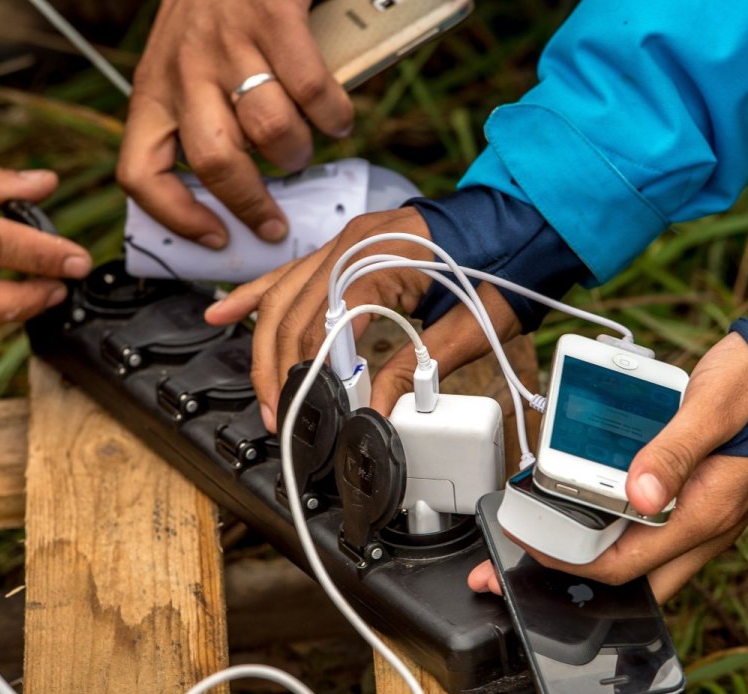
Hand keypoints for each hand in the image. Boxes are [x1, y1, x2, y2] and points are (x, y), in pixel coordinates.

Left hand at [119, 0, 353, 246]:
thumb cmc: (213, 14)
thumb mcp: (181, 68)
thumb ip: (197, 120)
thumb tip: (231, 197)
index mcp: (153, 90)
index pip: (140, 171)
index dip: (175, 217)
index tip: (214, 238)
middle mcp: (184, 69)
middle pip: (216, 163)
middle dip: (253, 203)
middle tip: (275, 221)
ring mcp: (228, 43)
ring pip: (271, 132)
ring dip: (298, 153)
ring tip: (305, 147)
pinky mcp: (273, 17)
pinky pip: (312, 90)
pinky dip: (334, 115)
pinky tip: (336, 117)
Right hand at [205, 207, 520, 428]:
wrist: (523, 222)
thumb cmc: (506, 267)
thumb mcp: (470, 328)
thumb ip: (417, 367)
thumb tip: (377, 409)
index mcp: (387, 257)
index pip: (328, 322)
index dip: (315, 372)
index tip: (314, 412)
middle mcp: (355, 243)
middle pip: (294, 312)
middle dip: (281, 371)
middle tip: (282, 417)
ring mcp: (346, 241)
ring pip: (282, 296)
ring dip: (266, 348)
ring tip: (267, 395)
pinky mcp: (345, 247)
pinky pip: (289, 273)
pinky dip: (256, 296)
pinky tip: (224, 313)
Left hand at [468, 333, 747, 602]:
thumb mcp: (710, 407)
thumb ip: (672, 451)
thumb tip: (637, 493)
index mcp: (702, 514)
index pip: (621, 566)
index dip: (566, 561)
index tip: (527, 540)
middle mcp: (705, 525)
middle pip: (630, 578)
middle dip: (576, 576)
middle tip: (527, 556)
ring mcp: (706, 515)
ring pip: (642, 556)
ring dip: (596, 549)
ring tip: (551, 526)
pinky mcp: (703, 497)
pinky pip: (653, 528)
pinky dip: (618, 522)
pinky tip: (595, 494)